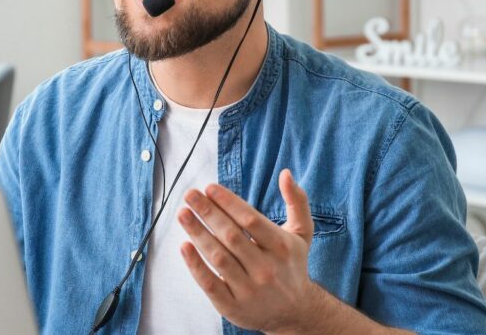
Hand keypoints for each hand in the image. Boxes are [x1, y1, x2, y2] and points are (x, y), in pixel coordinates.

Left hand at [177, 169, 316, 333]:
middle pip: (230, 236)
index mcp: (281, 247)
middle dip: (207, 212)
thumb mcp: (302, 233)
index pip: (250, 220)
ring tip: (183, 214)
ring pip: (218, 257)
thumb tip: (285, 173)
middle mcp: (266, 268)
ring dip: (197, 233)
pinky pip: (210, 284)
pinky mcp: (233, 307)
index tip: (209, 188)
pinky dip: (195, 265)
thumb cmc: (292, 265)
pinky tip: (184, 246)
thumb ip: (297, 201)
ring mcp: (249, 289)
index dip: (228, 202)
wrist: (295, 312)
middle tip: (190, 195)